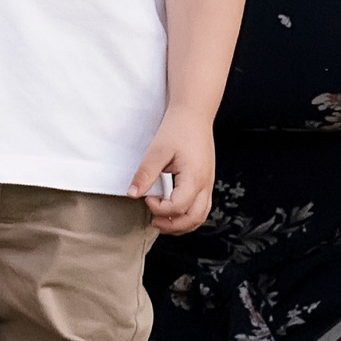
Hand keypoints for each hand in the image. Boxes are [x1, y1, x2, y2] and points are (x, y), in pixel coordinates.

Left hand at [127, 109, 215, 234]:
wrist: (194, 114)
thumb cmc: (178, 128)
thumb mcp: (157, 150)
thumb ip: (145, 174)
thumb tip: (132, 194)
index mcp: (194, 177)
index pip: (178, 207)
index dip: (159, 208)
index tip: (147, 197)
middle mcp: (205, 184)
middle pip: (194, 219)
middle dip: (172, 226)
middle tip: (154, 221)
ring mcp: (208, 184)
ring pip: (200, 216)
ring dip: (182, 224)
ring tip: (162, 221)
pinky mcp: (206, 181)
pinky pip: (202, 207)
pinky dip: (188, 215)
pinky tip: (173, 211)